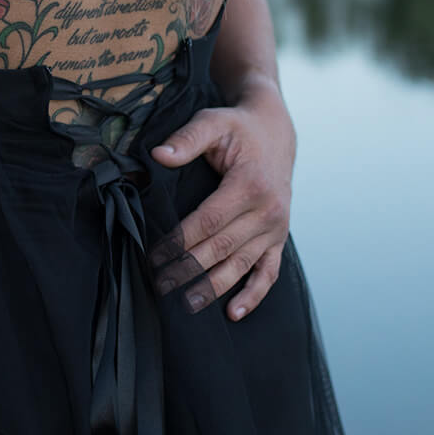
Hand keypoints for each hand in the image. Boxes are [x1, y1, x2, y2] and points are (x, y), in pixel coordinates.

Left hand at [147, 80, 296, 320]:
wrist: (275, 132)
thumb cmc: (238, 128)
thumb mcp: (213, 122)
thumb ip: (186, 138)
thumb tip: (159, 155)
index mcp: (250, 184)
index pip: (208, 222)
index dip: (179, 241)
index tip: (154, 256)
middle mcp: (268, 210)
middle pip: (222, 248)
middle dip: (189, 269)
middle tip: (159, 286)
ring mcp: (276, 228)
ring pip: (242, 265)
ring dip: (214, 288)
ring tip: (188, 306)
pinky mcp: (279, 238)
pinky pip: (269, 272)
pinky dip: (253, 295)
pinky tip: (234, 313)